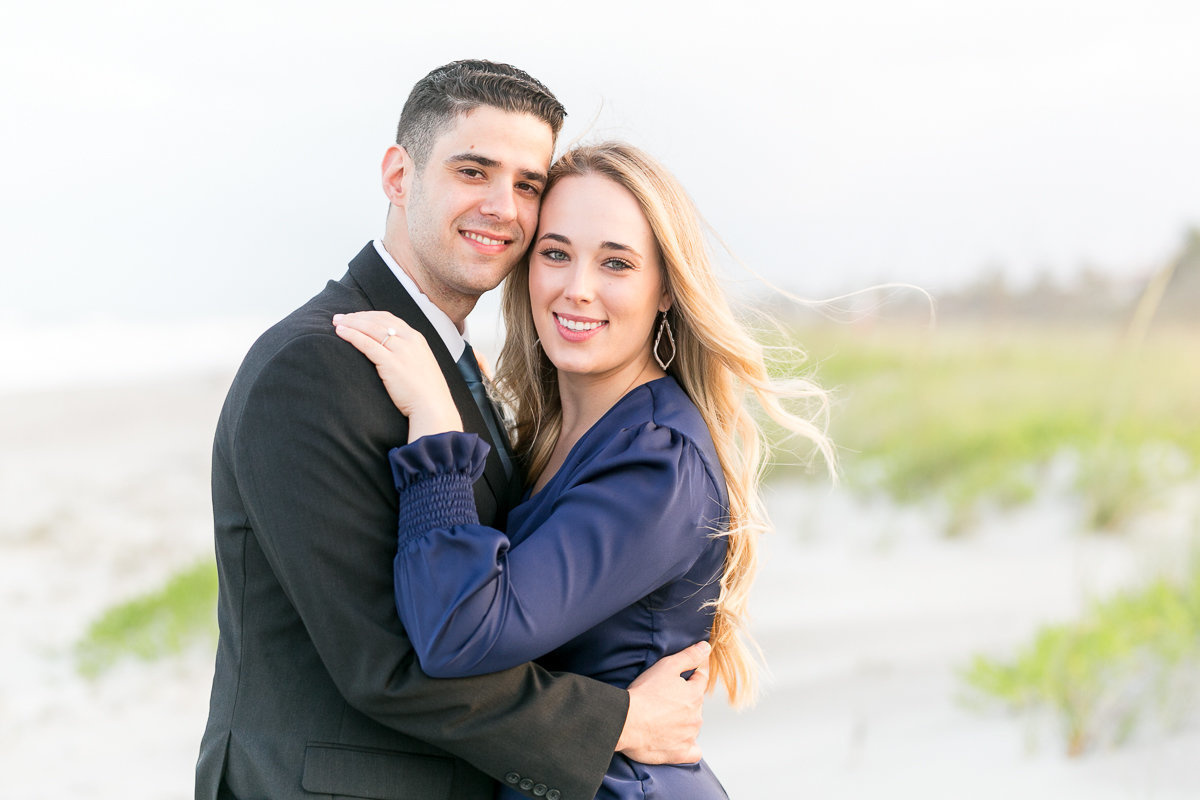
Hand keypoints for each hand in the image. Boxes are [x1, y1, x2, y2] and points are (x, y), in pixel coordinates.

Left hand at [333, 311, 462, 440]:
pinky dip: (352, 335)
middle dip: (356, 316)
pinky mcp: (390, 363)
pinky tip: (341, 333)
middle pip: (378, 320)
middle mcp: (409, 340)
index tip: (355, 317)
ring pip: (371, 328)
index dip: (369, 315)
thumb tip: (391, 353)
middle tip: (340, 317)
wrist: (433, 407)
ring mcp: (401, 350)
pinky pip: (367, 343)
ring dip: (351, 323)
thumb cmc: (426, 392)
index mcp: (417, 339)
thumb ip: (408, 354)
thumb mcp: (420, 365)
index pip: (389, 319)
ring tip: (336, 323)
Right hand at [615, 640, 709, 763]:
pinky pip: (693, 751)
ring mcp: (689, 736)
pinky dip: (688, 746)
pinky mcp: (679, 753)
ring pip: (693, 725)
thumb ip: (689, 656)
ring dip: (684, 720)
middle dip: (686, 697)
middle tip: (666, 695)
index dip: (696, 670)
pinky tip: (678, 740)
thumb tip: (706, 647)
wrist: (626, 722)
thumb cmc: (644, 694)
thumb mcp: (666, 666)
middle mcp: (696, 716)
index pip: (702, 678)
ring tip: (664, 716)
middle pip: (696, 703)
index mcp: (694, 694)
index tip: (693, 667)